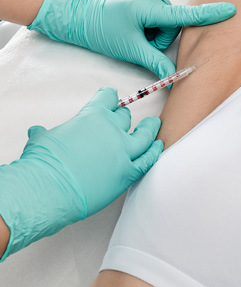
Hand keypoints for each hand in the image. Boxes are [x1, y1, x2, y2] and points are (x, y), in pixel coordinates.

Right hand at [0, 88, 162, 260]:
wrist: (48, 189)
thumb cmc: (42, 163)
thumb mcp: (41, 140)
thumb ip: (45, 134)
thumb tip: (36, 131)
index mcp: (92, 117)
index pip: (107, 98)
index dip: (109, 97)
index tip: (111, 97)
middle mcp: (111, 131)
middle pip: (125, 117)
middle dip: (124, 117)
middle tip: (125, 118)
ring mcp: (122, 152)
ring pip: (144, 136)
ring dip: (150, 129)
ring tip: (153, 125)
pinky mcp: (127, 173)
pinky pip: (147, 160)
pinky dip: (154, 152)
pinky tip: (158, 147)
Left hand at [28, 0, 235, 78]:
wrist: (78, 13)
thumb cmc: (101, 31)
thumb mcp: (129, 49)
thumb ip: (154, 62)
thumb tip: (171, 77)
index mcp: (147, 7)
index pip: (184, 15)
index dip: (209, 14)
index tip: (230, 9)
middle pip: (173, 22)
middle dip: (162, 35)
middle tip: (141, 41)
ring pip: (166, 16)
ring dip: (155, 28)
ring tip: (135, 30)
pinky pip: (158, 6)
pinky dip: (150, 18)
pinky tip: (133, 20)